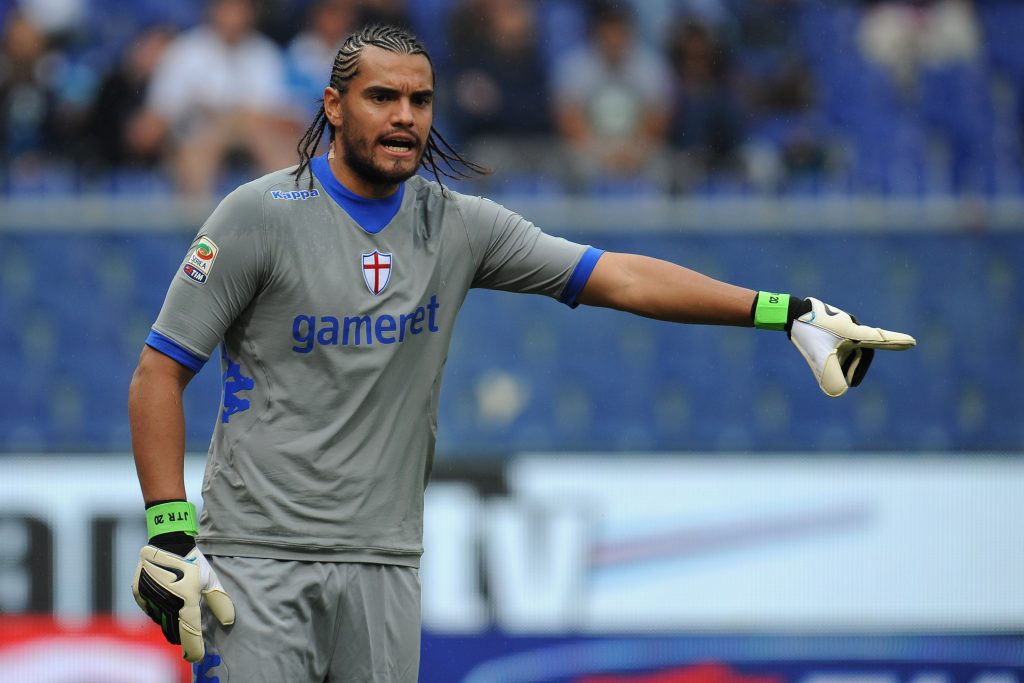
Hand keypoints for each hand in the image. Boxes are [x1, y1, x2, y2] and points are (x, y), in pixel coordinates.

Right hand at [132, 545, 234, 661]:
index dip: (193, 648)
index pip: (189, 633)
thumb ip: (219, 601)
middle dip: (182, 636)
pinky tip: (165, 603)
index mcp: (185, 600)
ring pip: (160, 621)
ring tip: (178, 616)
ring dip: (170, 623)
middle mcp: (165, 602)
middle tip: (189, 637)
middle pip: (173, 631)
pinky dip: (158, 611)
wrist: (168, 541)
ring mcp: (150, 598)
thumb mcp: (210, 580)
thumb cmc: (193, 561)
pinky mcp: (139, 593)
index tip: (196, 656)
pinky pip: (149, 610)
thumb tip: (229, 621)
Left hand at [789, 297, 915, 396]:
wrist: (790, 313)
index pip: (880, 339)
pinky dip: (836, 354)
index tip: (913, 342)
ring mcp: (843, 324)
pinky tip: (822, 356)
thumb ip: (830, 375)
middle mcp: (852, 326)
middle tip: (852, 385)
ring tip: (828, 370)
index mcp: (854, 332)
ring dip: (844, 362)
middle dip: (857, 368)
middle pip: (862, 352)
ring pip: (850, 348)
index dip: (897, 342)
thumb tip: (839, 393)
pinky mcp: (833, 325)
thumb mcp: (819, 356)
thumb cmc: (807, 333)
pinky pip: (840, 342)